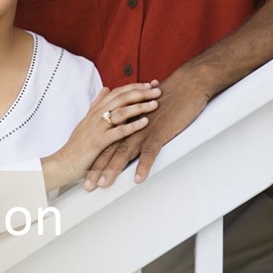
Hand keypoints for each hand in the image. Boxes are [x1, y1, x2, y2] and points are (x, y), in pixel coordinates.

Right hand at [41, 82, 159, 191]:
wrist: (64, 162)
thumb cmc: (77, 144)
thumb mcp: (87, 120)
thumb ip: (97, 104)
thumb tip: (106, 89)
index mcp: (95, 110)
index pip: (117, 92)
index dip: (133, 86)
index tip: (148, 83)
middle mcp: (97, 115)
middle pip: (121, 98)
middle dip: (140, 92)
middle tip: (157, 89)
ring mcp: (97, 127)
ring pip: (121, 112)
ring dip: (139, 106)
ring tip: (155, 103)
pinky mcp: (99, 141)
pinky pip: (118, 131)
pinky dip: (132, 126)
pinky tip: (144, 122)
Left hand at [83, 73, 209, 190]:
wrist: (186, 86)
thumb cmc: (168, 97)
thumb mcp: (146, 107)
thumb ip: (135, 118)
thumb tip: (130, 128)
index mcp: (127, 120)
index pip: (107, 141)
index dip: (96, 157)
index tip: (87, 173)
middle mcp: (131, 125)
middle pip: (110, 149)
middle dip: (97, 168)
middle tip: (88, 185)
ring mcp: (143, 129)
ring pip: (124, 151)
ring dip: (113, 169)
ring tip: (104, 184)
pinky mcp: (158, 132)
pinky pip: (149, 152)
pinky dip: (143, 165)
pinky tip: (138, 179)